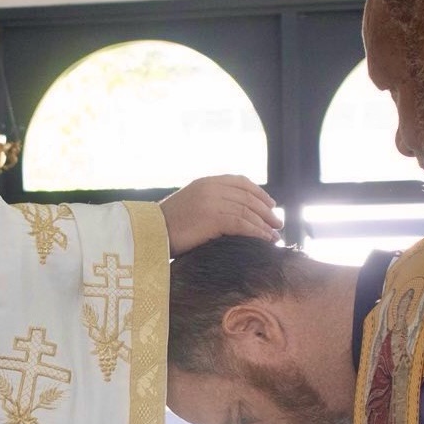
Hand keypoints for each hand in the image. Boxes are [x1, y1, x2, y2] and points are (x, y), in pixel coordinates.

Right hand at [159, 175, 281, 255]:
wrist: (146, 234)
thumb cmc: (164, 227)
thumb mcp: (187, 206)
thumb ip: (207, 203)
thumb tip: (230, 215)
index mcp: (205, 182)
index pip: (239, 182)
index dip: (259, 193)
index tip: (270, 204)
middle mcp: (210, 188)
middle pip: (248, 196)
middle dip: (266, 210)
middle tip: (277, 223)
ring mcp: (212, 201)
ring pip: (248, 211)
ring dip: (265, 225)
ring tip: (274, 237)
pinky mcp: (213, 218)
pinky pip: (243, 224)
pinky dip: (258, 233)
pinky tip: (265, 241)